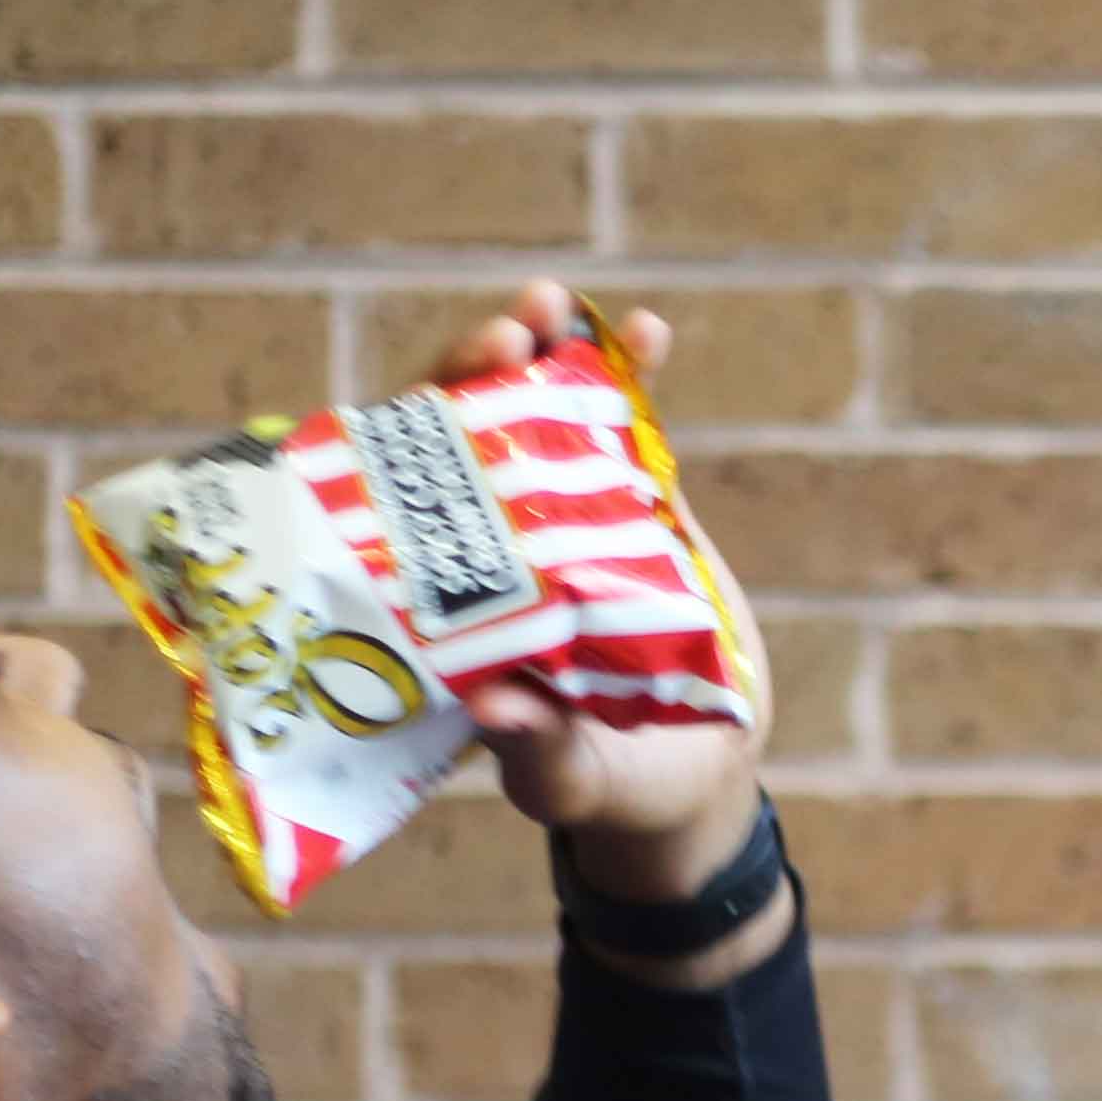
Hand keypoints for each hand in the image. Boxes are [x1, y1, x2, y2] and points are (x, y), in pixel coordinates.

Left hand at [419, 274, 770, 903]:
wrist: (696, 778)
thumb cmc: (618, 793)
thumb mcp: (578, 785)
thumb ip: (542, 756)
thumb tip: (494, 709)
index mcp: (447, 608)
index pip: (404, 507)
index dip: (412, 445)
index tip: (432, 397)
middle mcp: (488, 554)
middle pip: (461, 442)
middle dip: (473, 375)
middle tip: (509, 332)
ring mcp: (559, 522)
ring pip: (534, 418)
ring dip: (544, 355)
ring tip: (558, 307)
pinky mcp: (628, 511)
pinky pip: (622, 430)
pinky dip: (630, 376)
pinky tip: (647, 329)